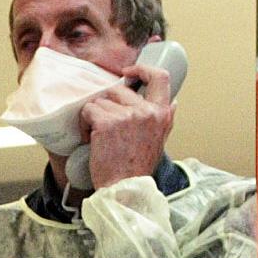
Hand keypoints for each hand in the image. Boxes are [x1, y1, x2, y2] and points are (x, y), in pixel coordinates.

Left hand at [79, 62, 173, 188]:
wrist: (125, 188)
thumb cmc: (138, 167)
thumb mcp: (160, 140)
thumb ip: (165, 119)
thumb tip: (172, 102)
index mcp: (162, 113)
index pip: (160, 77)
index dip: (142, 69)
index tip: (129, 72)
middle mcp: (147, 110)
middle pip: (119, 89)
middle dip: (107, 105)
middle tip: (105, 125)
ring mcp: (127, 115)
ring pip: (100, 101)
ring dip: (94, 117)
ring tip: (100, 136)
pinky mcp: (107, 122)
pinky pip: (88, 111)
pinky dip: (85, 124)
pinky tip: (92, 139)